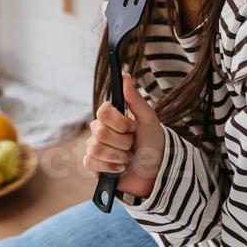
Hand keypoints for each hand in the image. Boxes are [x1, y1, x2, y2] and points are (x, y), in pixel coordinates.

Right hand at [84, 72, 165, 199]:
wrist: (155, 171)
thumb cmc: (152, 142)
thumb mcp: (148, 119)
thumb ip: (135, 99)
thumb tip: (126, 76)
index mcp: (111, 116)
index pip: (103, 111)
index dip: (120, 122)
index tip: (133, 128)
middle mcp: (100, 129)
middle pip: (100, 132)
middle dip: (123, 142)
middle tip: (132, 145)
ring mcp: (95, 147)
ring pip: (96, 149)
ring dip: (118, 156)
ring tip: (128, 158)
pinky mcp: (93, 165)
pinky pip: (91, 162)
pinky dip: (110, 167)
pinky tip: (120, 168)